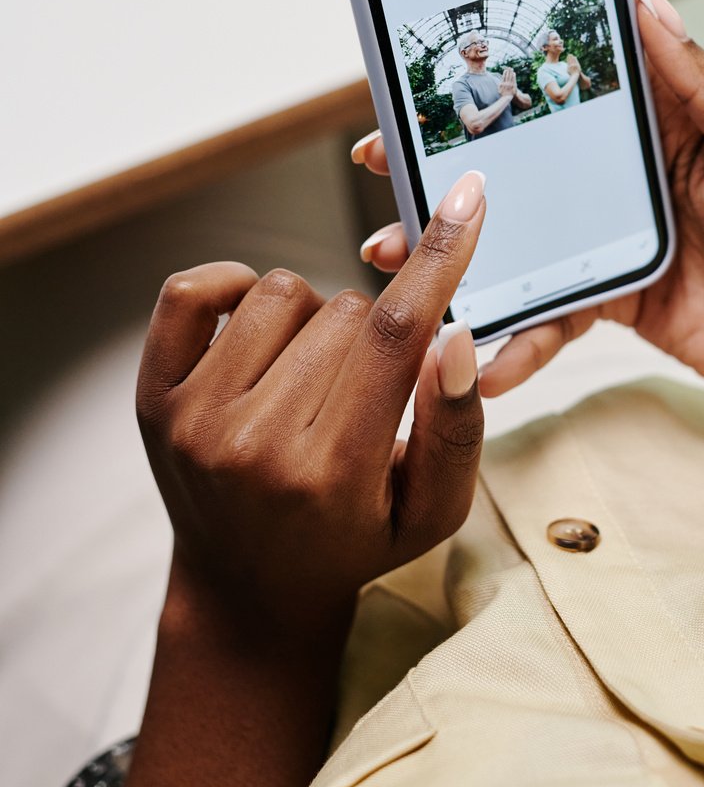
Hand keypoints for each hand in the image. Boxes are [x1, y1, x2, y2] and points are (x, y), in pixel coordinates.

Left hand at [135, 170, 487, 642]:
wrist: (249, 590)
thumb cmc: (355, 540)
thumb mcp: (433, 510)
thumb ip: (456, 427)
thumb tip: (453, 336)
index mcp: (333, 474)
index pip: (393, 336)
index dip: (438, 257)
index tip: (467, 196)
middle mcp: (254, 446)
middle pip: (347, 309)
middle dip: (376, 329)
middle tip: (365, 391)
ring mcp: (194, 420)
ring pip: (282, 290)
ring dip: (314, 317)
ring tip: (314, 378)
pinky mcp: (154, 399)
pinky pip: (193, 290)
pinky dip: (236, 287)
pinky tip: (261, 331)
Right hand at [352, 0, 703, 422]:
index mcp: (663, 123)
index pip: (571, 83)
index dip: (506, 70)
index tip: (437, 64)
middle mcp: (627, 175)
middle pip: (525, 159)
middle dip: (451, 160)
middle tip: (383, 157)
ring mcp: (611, 238)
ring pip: (519, 236)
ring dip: (460, 247)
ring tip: (400, 256)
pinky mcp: (611, 300)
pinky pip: (549, 312)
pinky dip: (513, 335)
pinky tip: (479, 353)